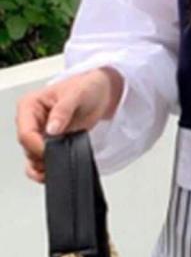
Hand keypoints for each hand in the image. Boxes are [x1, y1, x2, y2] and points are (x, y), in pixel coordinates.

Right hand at [15, 66, 123, 183]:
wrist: (100, 93)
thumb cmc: (86, 88)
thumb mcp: (76, 95)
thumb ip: (62, 111)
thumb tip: (51, 129)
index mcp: (30, 105)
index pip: (25, 133)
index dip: (38, 146)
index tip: (53, 150)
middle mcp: (31, 121)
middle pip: (27, 148)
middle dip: (43, 156)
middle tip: (62, 157)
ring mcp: (40, 133)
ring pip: (32, 157)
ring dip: (45, 164)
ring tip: (62, 163)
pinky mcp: (50, 142)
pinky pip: (41, 161)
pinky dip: (47, 168)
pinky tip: (57, 169)